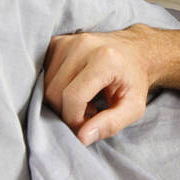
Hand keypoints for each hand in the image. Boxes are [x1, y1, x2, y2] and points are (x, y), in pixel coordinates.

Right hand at [43, 24, 153, 145]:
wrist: (136, 50)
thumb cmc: (135, 81)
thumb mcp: (134, 107)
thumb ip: (110, 124)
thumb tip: (81, 138)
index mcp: (104, 60)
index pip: (73, 97)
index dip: (74, 119)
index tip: (85, 125)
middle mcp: (83, 45)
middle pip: (55, 91)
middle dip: (66, 111)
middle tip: (87, 114)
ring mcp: (68, 41)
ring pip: (45, 83)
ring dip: (60, 100)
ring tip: (84, 101)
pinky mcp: (57, 42)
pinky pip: (43, 72)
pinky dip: (54, 86)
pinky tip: (73, 88)